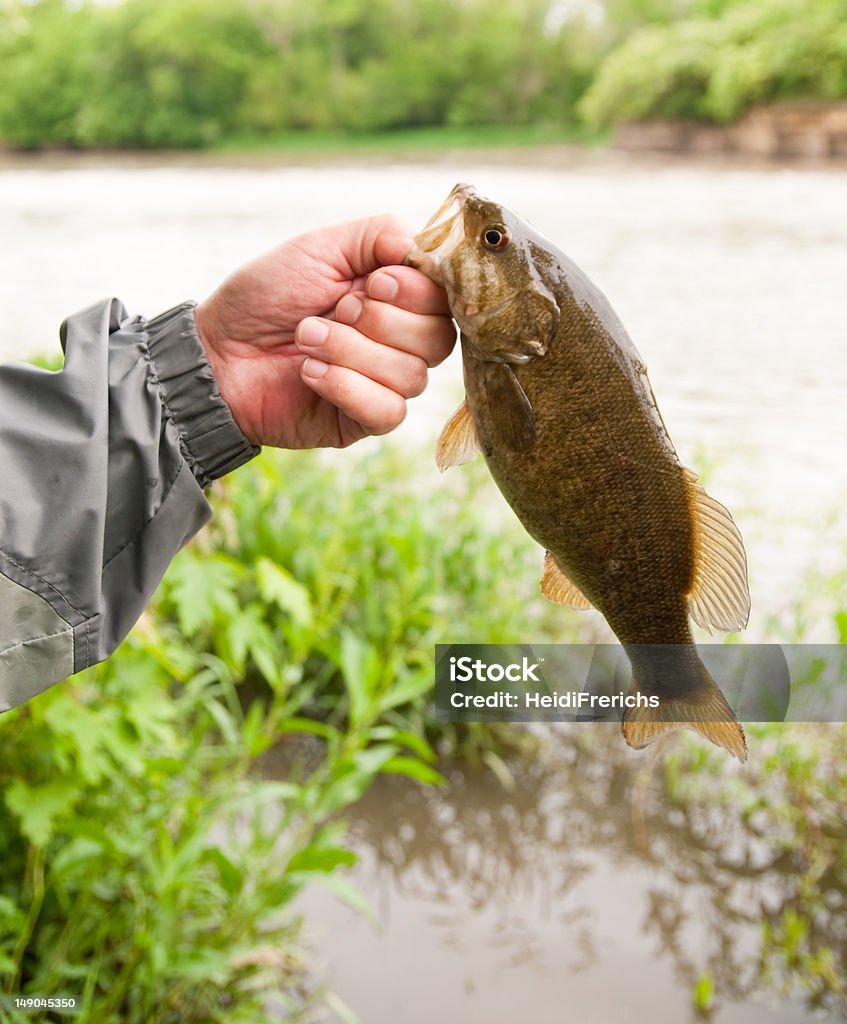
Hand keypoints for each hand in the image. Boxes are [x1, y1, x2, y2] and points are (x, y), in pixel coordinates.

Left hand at [194, 215, 455, 448]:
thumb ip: (381, 236)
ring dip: (352, 352)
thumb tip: (427, 248)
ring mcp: (384, 384)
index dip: (418, 292)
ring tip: (306, 339)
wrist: (216, 352)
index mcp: (397, 298)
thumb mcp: (322, 247)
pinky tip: (310, 374)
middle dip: (382, 322)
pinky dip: (348, 387)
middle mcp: (399, 342)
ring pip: (412, 376)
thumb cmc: (265, 297)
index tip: (375, 282)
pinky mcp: (363, 420)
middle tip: (334, 310)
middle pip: (438, 339)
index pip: (446, 300)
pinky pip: (389, 411)